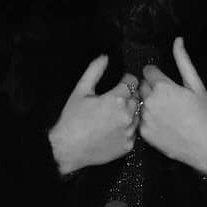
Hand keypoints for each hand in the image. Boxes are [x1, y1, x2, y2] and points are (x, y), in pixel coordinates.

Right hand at [48, 55, 139, 175]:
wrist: (68, 148)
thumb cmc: (72, 119)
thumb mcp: (81, 90)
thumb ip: (94, 71)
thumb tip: (104, 57)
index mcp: (116, 99)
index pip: (132, 82)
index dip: (126, 80)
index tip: (121, 82)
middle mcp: (126, 116)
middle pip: (137, 98)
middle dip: (128, 95)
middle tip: (113, 99)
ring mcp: (128, 132)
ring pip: (137, 115)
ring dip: (129, 112)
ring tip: (112, 114)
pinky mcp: (128, 146)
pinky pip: (133, 132)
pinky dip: (126, 128)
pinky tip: (113, 128)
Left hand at [138, 37, 206, 174]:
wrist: (204, 146)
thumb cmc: (203, 114)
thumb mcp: (196, 85)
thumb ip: (183, 60)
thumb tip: (178, 40)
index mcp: (162, 86)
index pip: (148, 71)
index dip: (157, 76)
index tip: (166, 84)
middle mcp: (150, 100)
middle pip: (141, 85)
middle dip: (151, 88)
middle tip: (167, 99)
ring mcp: (145, 117)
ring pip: (139, 102)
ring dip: (147, 103)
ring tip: (165, 112)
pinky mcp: (143, 132)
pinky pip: (139, 118)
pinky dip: (147, 119)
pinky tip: (162, 124)